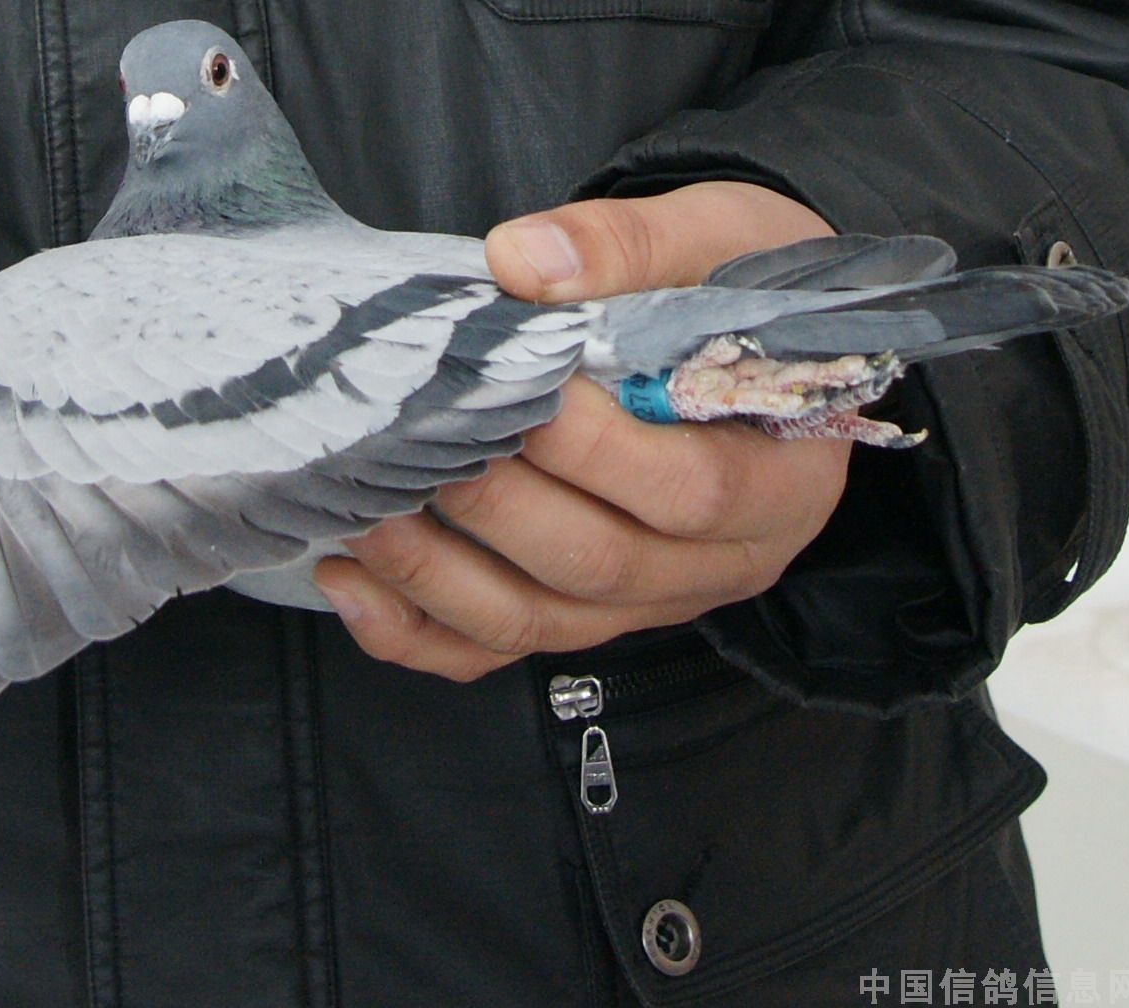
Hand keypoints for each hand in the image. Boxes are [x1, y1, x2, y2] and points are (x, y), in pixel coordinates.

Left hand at [313, 181, 847, 680]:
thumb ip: (630, 247)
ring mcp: (639, 603)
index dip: (596, 450)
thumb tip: (522, 264)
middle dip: (494, 503)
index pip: (691, 492)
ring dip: (433, 571)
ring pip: (532, 619)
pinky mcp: (574, 617)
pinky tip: (347, 578)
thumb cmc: (738, 289)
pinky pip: (489, 650)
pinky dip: (410, 629)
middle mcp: (714, 564)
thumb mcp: (717, 238)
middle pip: (598, 564)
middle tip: (417, 435)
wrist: (737, 331)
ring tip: (361, 503)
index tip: (522, 387)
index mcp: (781, 482)